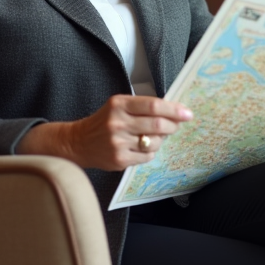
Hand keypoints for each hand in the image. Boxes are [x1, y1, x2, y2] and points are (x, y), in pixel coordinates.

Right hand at [17, 94, 192, 170]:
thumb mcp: (118, 106)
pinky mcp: (119, 159)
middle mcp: (118, 123)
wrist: (78, 142)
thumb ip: (142, 106)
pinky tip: (143, 147)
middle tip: (179, 124)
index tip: (187, 113)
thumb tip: (173, 111)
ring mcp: (118, 143)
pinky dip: (150, 151)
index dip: (173, 109)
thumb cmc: (104, 122)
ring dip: (161, 139)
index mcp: (119, 104)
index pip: (153, 105)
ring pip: (154, 142)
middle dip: (174, 125)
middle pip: (157, 124)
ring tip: (155, 136)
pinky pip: (147, 156)